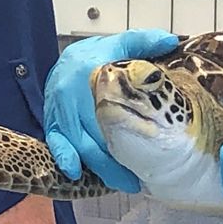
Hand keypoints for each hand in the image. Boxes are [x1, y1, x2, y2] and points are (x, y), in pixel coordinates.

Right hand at [44, 29, 179, 191]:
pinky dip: (67, 160)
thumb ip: (144, 42)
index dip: (131, 128)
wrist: (66, 58)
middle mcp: (71, 93)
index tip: (151, 144)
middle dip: (117, 160)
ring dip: (101, 168)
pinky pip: (57, 145)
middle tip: (140, 179)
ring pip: (79, 145)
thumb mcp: (119, 44)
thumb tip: (171, 40)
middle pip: (95, 134)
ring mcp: (58, 110)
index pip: (110, 104)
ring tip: (124, 183)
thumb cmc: (96, 56)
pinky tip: (79, 174)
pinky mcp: (51, 122)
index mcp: (90, 72)